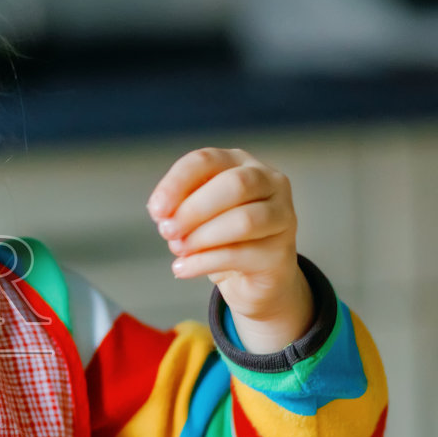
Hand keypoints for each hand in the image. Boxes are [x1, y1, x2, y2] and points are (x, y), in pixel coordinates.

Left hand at [147, 147, 312, 354]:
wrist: (253, 276)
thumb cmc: (220, 236)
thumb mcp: (196, 215)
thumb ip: (181, 208)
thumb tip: (164, 216)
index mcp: (239, 162)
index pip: (206, 160)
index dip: (176, 183)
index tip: (155, 211)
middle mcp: (268, 181)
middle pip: (234, 185)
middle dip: (193, 210)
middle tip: (167, 231)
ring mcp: (282, 215)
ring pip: (244, 221)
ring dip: (201, 237)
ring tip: (178, 250)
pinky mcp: (281, 252)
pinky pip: (240, 254)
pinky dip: (204, 262)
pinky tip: (183, 268)